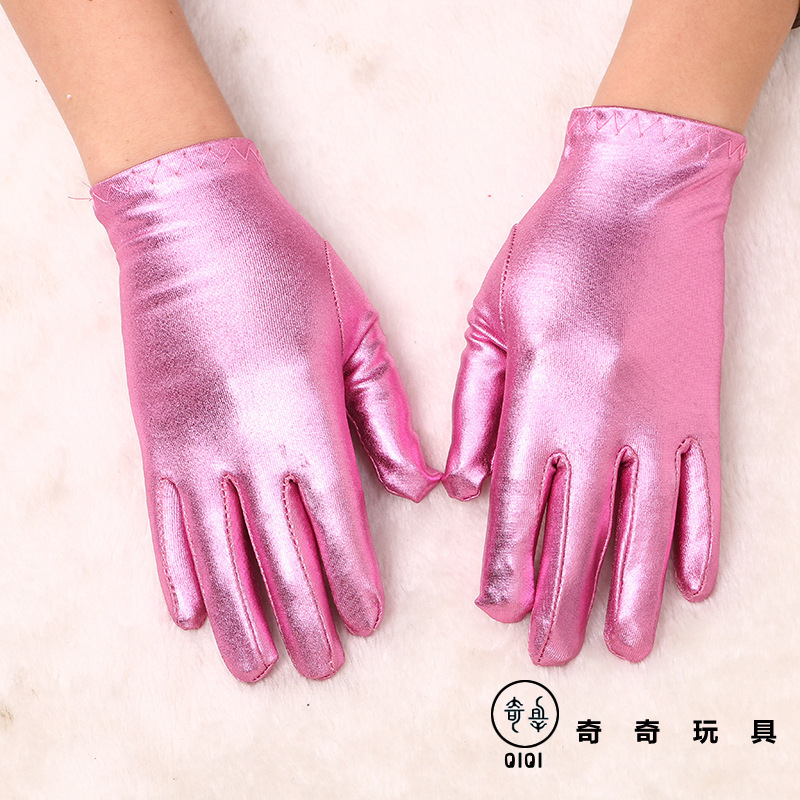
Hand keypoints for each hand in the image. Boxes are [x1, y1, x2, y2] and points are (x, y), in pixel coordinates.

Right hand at [92, 138, 438, 680]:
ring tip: (256, 664)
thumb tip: (421, 485)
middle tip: (321, 666)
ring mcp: (194, 448)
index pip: (338, 526)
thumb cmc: (285, 266)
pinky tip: (190, 614)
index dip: (354, 580)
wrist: (191, 223)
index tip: (366, 621)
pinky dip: (177, 575)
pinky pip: (165, 526)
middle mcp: (248, 447)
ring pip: (219, 557)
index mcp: (308, 419)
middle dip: (306, 618)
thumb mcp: (356, 329)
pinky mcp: (156, 440)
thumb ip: (387, 414)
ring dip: (241, 617)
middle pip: (281, 557)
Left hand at [444, 106, 744, 663]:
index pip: (519, 507)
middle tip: (551, 654)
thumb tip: (466, 487)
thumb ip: (476, 410)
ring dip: (636, 594)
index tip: (500, 609)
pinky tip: (695, 585)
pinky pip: (703, 490)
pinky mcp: (702, 407)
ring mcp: (660, 420)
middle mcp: (602, 423)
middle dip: (562, 600)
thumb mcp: (490, 322)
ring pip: (647, 529)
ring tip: (627, 646)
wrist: (640, 198)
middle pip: (580, 533)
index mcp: (541, 401)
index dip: (508, 566)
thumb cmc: (556, 253)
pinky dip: (700, 540)